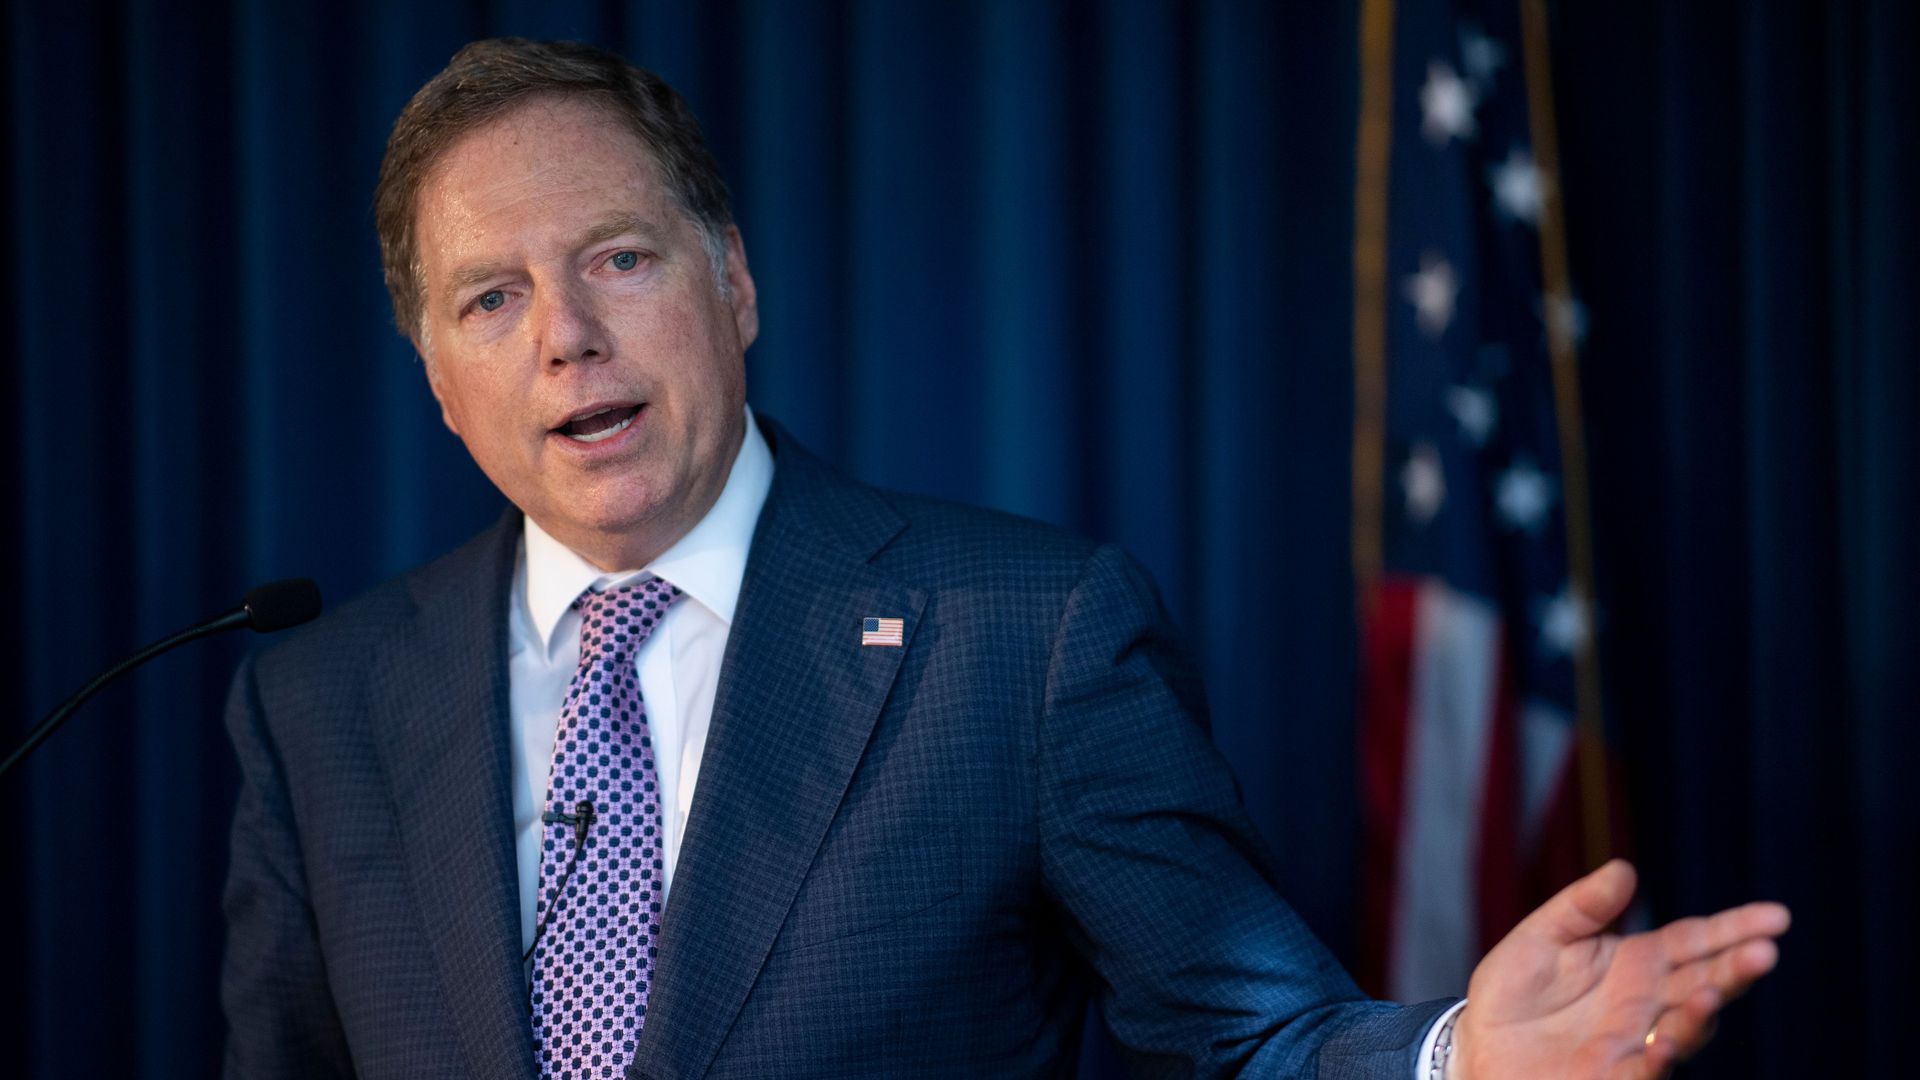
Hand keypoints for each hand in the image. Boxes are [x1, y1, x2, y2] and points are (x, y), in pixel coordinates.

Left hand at [1450, 859, 1787, 1079]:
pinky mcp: (1618, 1076)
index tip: (1777, 916)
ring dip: (1706, 1008)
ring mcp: (1638, 1042)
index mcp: (1636, 962)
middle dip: (1737, 967)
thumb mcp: (1541, 937)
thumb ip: (1583, 905)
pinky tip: (1670, 1037)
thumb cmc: (1513, 994)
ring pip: (1689, 1025)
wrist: (1480, 1049)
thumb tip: (1626, 870)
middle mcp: (1647, 1002)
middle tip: (1766, 951)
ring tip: (1716, 988)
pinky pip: (1650, 1068)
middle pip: (1704, 980)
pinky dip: (1665, 1053)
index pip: (1695, 940)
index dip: (1734, 928)